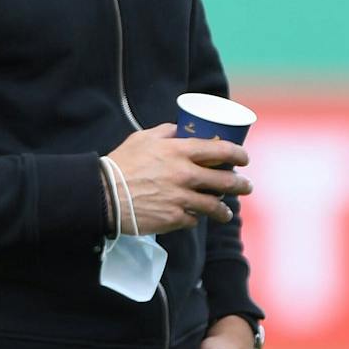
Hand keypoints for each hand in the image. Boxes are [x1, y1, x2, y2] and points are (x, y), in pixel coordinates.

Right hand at [104, 123, 251, 235]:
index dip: (238, 154)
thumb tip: (180, 128)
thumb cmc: (122, 163)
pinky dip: (196, 218)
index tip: (244, 158)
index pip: (221, 151)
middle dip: (241, 185)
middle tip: (246, 186)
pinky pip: (194, 219)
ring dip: (224, 210)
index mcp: (180, 152)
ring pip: (214, 206)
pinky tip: (196, 217)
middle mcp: (185, 175)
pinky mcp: (173, 218)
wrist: (103, 194)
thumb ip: (166, 132)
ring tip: (227, 212)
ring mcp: (181, 198)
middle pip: (225, 181)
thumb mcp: (143, 138)